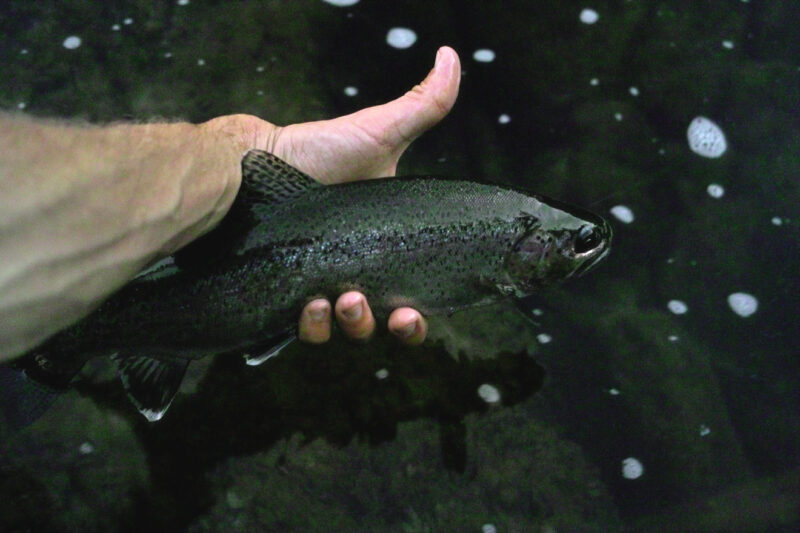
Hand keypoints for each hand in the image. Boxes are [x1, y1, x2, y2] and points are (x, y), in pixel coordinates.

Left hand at [211, 46, 459, 344]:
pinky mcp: (282, 294)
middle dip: (376, 324)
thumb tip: (452, 58)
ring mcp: (317, 285)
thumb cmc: (319, 153)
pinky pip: (301, 328)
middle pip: (375, 324)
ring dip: (346, 324)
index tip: (412, 315)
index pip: (408, 299)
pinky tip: (307, 304)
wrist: (256, 167)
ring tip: (338, 298)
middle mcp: (352, 272)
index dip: (415, 319)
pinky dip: (310, 325)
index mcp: (382, 248)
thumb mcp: (378, 133)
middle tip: (362, 301)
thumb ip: (423, 105)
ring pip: (339, 329)